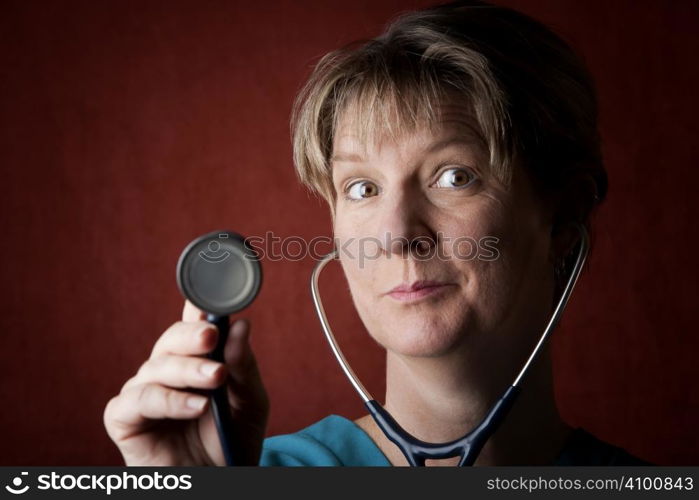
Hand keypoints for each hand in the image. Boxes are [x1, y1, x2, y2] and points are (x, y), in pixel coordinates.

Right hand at [103, 300, 268, 464]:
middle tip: (213, 336)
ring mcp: (143, 393)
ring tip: (216, 378)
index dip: (196, 310)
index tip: (209, 303)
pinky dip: (168, 400)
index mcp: (194, 360)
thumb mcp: (250, 402)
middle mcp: (165, 371)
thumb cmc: (231, 440)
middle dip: (192, 336)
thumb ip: (244, 366)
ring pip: (156, 367)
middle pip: (170, 340)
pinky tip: (196, 406)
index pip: (190, 326)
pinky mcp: (124, 419)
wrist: (220, 481)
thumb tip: (241, 325)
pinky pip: (139, 400)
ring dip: (188, 370)